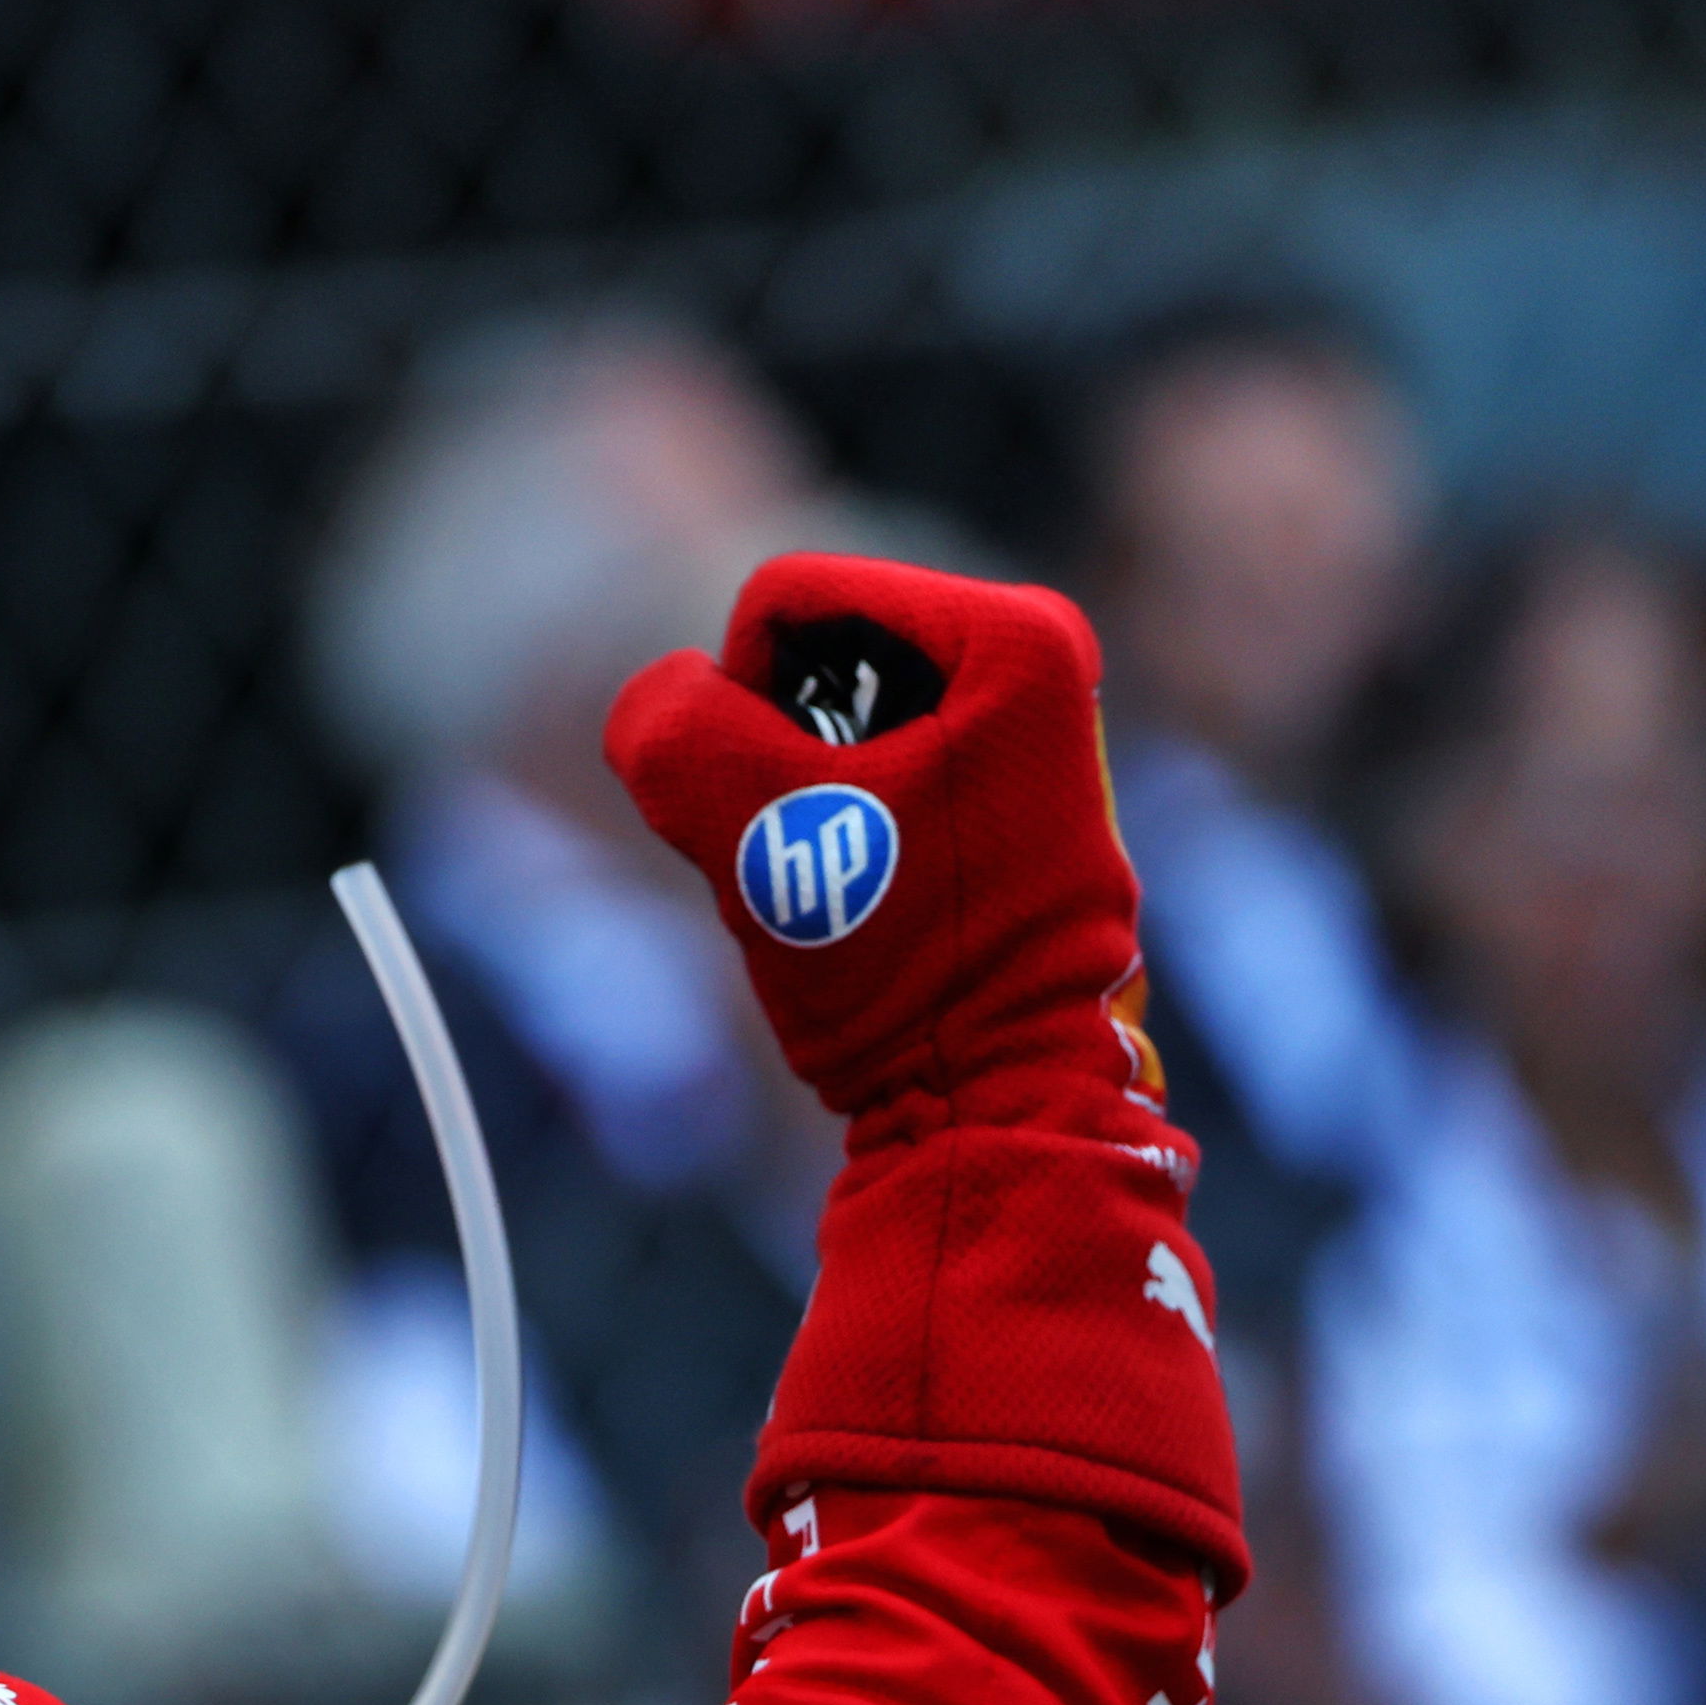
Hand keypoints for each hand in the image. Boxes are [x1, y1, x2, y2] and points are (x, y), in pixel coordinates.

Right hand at [603, 555, 1245, 1592]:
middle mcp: (1044, 659)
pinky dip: (839, 821)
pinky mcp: (1010, 791)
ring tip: (844, 889)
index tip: (788, 812)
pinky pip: (874, 764)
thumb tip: (661, 705)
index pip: (786, 598)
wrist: (1003, 1107)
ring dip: (798, 793)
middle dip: (773, 749)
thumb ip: (671, 732)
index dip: (742, 702)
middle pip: (816, 651)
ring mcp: (1032, 729)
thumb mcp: (752, 836)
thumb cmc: (903, 974)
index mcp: (1014, 636)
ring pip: (834, 715)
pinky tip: (869, 903)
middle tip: (809, 856)